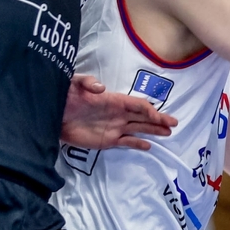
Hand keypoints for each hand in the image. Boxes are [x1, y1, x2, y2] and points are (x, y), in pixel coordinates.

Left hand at [61, 74, 177, 149]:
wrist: (54, 114)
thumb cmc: (66, 95)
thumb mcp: (75, 83)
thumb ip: (88, 83)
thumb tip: (101, 88)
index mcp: (115, 100)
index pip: (138, 105)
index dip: (151, 111)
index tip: (160, 118)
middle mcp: (118, 114)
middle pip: (143, 117)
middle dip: (159, 120)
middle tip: (174, 124)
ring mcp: (114, 128)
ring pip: (138, 129)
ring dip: (153, 131)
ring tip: (168, 133)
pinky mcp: (106, 141)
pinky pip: (126, 142)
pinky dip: (137, 144)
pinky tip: (148, 146)